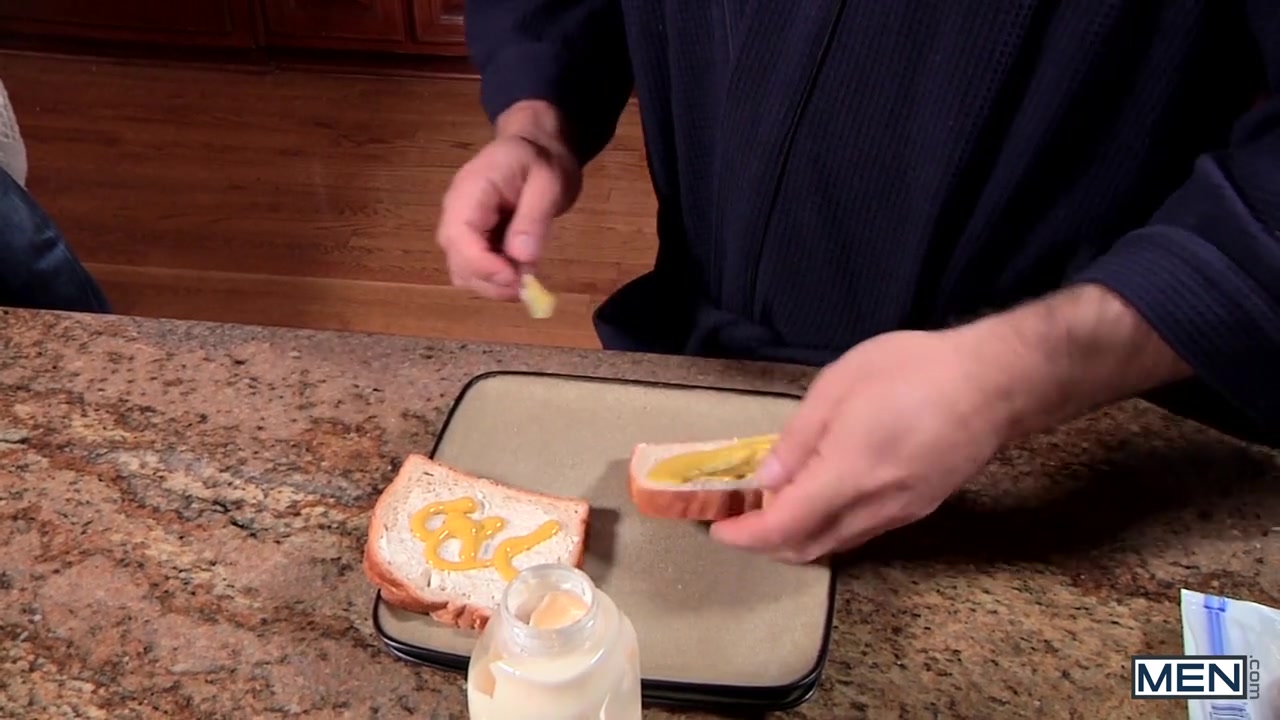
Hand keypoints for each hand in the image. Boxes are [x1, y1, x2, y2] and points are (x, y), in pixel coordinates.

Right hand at [436, 102, 581, 300]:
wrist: (535, 149)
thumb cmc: (542, 160)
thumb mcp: (548, 182)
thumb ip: (534, 217)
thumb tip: (522, 258)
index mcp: (471, 191)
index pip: (460, 237)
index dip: (484, 266)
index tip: (517, 279)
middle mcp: (457, 213)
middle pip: (458, 262)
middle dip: (492, 282)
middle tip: (529, 285)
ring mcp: (462, 229)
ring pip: (464, 272)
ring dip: (494, 285)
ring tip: (527, 278)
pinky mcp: (473, 241)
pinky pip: (476, 270)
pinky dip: (497, 280)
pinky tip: (520, 271)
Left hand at [710, 328, 1017, 562]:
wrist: (997, 381)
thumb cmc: (914, 370)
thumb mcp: (839, 387)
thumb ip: (798, 439)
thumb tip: (765, 480)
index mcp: (847, 476)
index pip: (783, 528)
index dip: (745, 536)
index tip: (718, 529)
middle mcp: (874, 508)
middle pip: (808, 548)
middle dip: (766, 543)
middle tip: (740, 518)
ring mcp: (901, 513)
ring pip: (837, 544)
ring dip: (799, 537)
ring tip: (774, 508)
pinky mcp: (920, 508)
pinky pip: (862, 532)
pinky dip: (830, 527)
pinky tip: (821, 500)